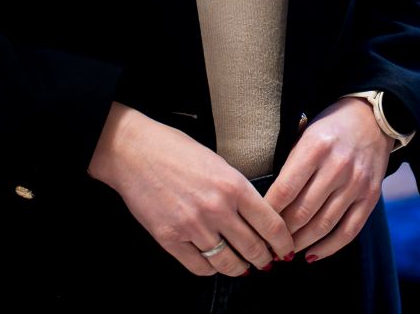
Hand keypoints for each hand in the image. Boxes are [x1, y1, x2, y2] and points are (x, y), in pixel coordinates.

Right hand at [88, 102, 292, 276]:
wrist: (134, 152)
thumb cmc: (176, 150)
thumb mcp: (219, 163)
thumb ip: (238, 190)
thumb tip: (256, 216)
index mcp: (234, 186)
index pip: (271, 224)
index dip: (283, 242)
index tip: (286, 249)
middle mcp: (218, 209)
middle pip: (253, 248)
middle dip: (264, 260)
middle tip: (267, 262)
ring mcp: (193, 227)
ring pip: (228, 263)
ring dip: (239, 269)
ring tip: (242, 267)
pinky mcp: (170, 239)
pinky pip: (199, 267)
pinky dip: (210, 269)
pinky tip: (213, 264)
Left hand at [264, 97, 392, 262]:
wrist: (373, 118)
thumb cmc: (330, 127)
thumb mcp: (304, 134)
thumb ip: (288, 165)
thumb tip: (265, 203)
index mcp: (315, 147)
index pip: (284, 191)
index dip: (268, 213)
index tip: (256, 224)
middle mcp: (337, 166)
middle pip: (302, 212)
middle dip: (281, 233)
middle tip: (267, 243)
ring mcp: (356, 183)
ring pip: (323, 225)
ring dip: (301, 243)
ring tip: (286, 251)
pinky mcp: (371, 196)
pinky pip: (349, 231)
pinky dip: (328, 248)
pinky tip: (312, 255)